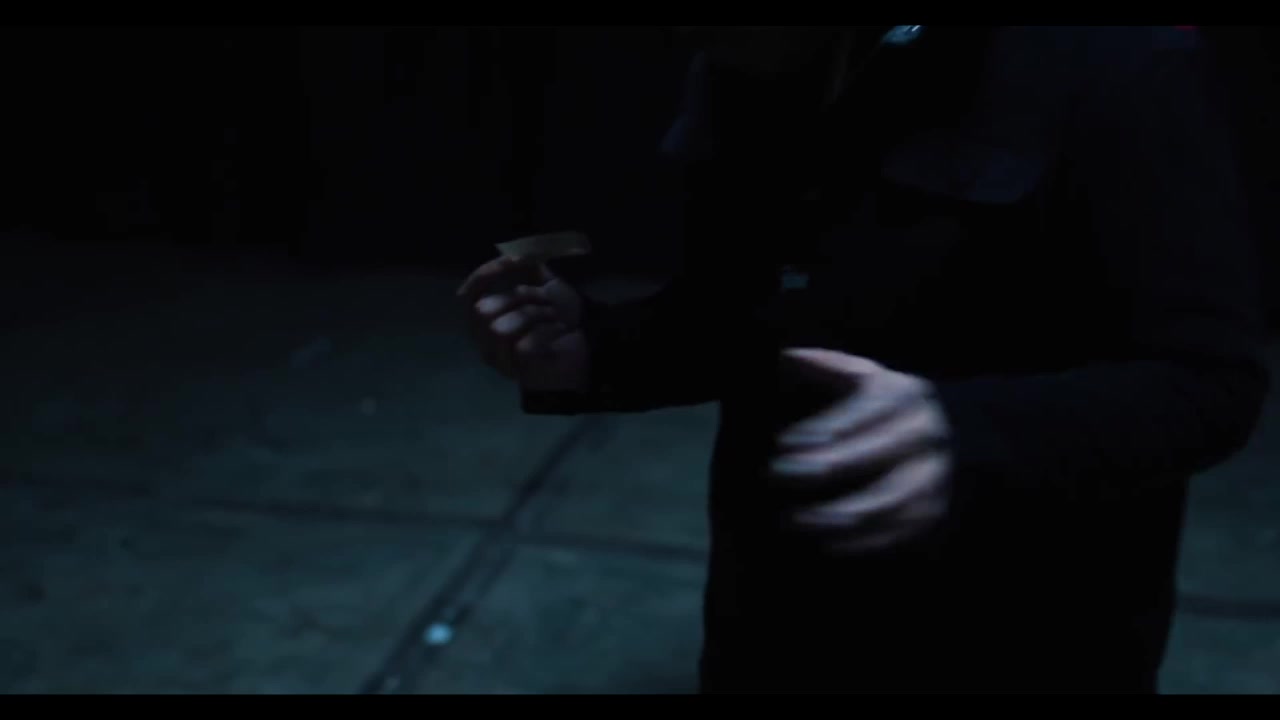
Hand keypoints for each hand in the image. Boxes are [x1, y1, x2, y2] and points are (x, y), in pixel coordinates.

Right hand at [456, 256, 590, 391]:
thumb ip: (527, 264)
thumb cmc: (558, 315)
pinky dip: (546, 333)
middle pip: (482, 311)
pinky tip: (559, 331)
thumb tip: (511, 249)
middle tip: (547, 298)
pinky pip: (522, 347)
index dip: (486, 275)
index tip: (514, 260)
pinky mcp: (517, 371)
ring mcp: (498, 358)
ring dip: (535, 315)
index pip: (470, 294)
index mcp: (486, 316)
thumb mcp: (543, 283)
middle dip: (519, 297)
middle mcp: (484, 338)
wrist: (584, 346)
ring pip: (500, 329)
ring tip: (556, 316)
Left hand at [770, 348, 952, 553]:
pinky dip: (861, 542)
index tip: (784, 442)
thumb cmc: (882, 404)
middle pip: (876, 455)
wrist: (945, 433)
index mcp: (903, 394)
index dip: (824, 427)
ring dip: (839, 513)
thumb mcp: (860, 375)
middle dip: (826, 467)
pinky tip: (825, 543)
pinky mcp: (931, 510)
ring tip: (795, 520)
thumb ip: (824, 366)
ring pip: (888, 500)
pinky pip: (898, 531)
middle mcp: (924, 433)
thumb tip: (785, 358)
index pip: (864, 410)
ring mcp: (933, 475)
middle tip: (778, 476)